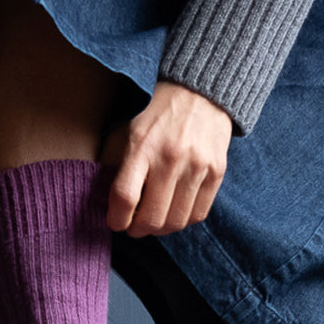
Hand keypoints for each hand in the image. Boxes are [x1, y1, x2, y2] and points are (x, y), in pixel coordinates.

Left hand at [105, 80, 231, 237]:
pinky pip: (198, 215)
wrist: (201, 93)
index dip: (118, 220)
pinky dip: (183, 221)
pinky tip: (175, 212)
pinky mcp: (217, 173)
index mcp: (142, 146)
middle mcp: (170, 158)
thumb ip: (115, 164)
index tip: (116, 223)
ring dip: (161, 229)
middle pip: (152, 218)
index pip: (125, 197)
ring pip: (176, 222)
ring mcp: (197, 167)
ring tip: (155, 221)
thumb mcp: (128, 131)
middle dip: (139, 230)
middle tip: (135, 226)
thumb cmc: (157, 116)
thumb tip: (107, 202)